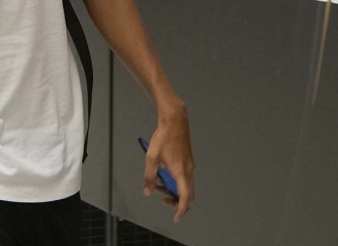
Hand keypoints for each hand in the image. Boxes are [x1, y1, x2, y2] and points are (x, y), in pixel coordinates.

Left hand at [144, 104, 194, 222]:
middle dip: (176, 200)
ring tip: (159, 182)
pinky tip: (164, 172)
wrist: (175, 119)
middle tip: (162, 197)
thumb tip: (147, 192)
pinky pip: (185, 175)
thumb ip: (149, 177)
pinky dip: (176, 180)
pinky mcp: (188, 159)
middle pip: (188, 193)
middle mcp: (189, 169)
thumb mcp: (151, 157)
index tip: (176, 217)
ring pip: (186, 184)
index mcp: (181, 172)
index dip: (181, 210)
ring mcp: (190, 164)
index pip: (185, 197)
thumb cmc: (163, 137)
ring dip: (174, 188)